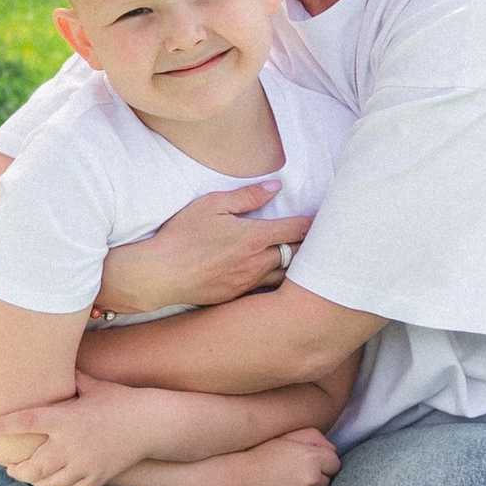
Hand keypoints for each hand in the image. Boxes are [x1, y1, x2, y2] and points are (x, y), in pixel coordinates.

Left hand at [0, 379, 157, 485]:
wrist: (152, 424)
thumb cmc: (121, 401)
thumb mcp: (94, 386)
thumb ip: (70, 379)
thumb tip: (51, 361)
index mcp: (68, 418)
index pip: (28, 422)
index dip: (5, 426)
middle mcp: (72, 444)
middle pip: (32, 465)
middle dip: (16, 470)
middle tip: (10, 467)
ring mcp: (84, 464)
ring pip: (48, 482)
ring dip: (35, 480)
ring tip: (28, 475)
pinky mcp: (97, 478)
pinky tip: (54, 481)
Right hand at [94, 181, 310, 313]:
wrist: (159, 275)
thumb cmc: (182, 236)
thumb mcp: (212, 205)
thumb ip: (247, 196)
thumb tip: (275, 187)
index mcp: (254, 237)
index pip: (297, 230)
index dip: (314, 224)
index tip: (326, 220)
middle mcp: (258, 263)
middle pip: (298, 256)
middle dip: (312, 248)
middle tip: (323, 240)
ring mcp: (248, 284)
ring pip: (286, 278)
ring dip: (296, 268)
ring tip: (304, 261)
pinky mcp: (237, 298)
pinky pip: (266, 291)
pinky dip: (276, 283)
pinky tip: (277, 279)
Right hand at [220, 429, 341, 485]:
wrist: (233, 483)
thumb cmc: (260, 456)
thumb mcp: (286, 437)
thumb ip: (314, 437)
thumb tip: (334, 450)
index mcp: (312, 459)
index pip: (335, 465)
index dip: (320, 464)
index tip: (303, 465)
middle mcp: (311, 483)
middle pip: (328, 485)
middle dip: (315, 481)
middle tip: (290, 478)